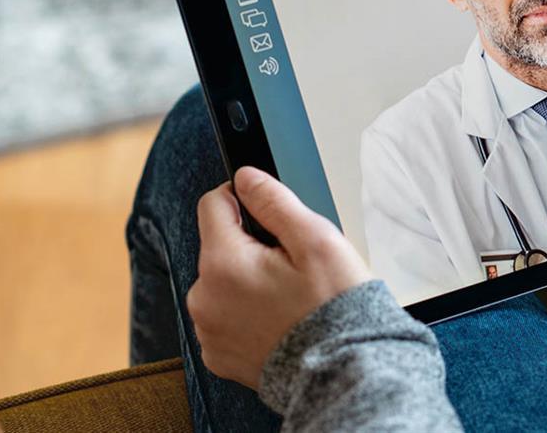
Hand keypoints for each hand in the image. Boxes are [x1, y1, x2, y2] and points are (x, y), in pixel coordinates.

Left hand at [187, 167, 371, 389]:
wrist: (342, 370)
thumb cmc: (334, 306)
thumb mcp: (316, 239)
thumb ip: (274, 201)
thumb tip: (245, 177)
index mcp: (223, 263)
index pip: (212, 204)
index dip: (242, 197)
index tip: (268, 210)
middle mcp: (204, 298)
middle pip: (219, 247)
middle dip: (251, 247)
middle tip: (294, 265)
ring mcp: (209, 330)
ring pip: (222, 283)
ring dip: (247, 281)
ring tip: (290, 296)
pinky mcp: (219, 355)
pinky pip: (226, 318)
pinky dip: (248, 314)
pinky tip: (280, 319)